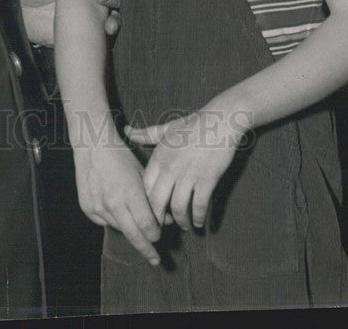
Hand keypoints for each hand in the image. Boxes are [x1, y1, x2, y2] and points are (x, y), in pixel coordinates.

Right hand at [73, 136, 161, 264]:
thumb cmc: (121, 157)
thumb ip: (154, 198)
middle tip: (155, 259)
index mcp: (131, 193)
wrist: (92, 146)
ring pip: (119, 228)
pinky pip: (104, 221)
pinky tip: (113, 204)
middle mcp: (114, 203)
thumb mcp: (142, 173)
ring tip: (130, 216)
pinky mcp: (87, 207)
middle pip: (134, 236)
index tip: (159, 236)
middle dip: (147, 249)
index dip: (155, 234)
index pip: (147, 226)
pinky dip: (112, 218)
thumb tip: (167, 221)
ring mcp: (99, 206)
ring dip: (128, 227)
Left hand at [125, 108, 247, 229]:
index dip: (146, 203)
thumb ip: (145, 134)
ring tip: (184, 226)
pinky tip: (199, 222)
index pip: (145, 188)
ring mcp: (189, 175)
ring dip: (181, 221)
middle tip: (163, 227)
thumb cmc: (193, 124)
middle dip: (159, 219)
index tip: (149, 212)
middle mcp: (171, 168)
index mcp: (159, 157)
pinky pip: (199, 205)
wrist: (220, 120)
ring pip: (179, 207)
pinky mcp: (207, 179)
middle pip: (157, 202)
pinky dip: (199, 217)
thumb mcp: (166, 128)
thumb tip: (127, 130)